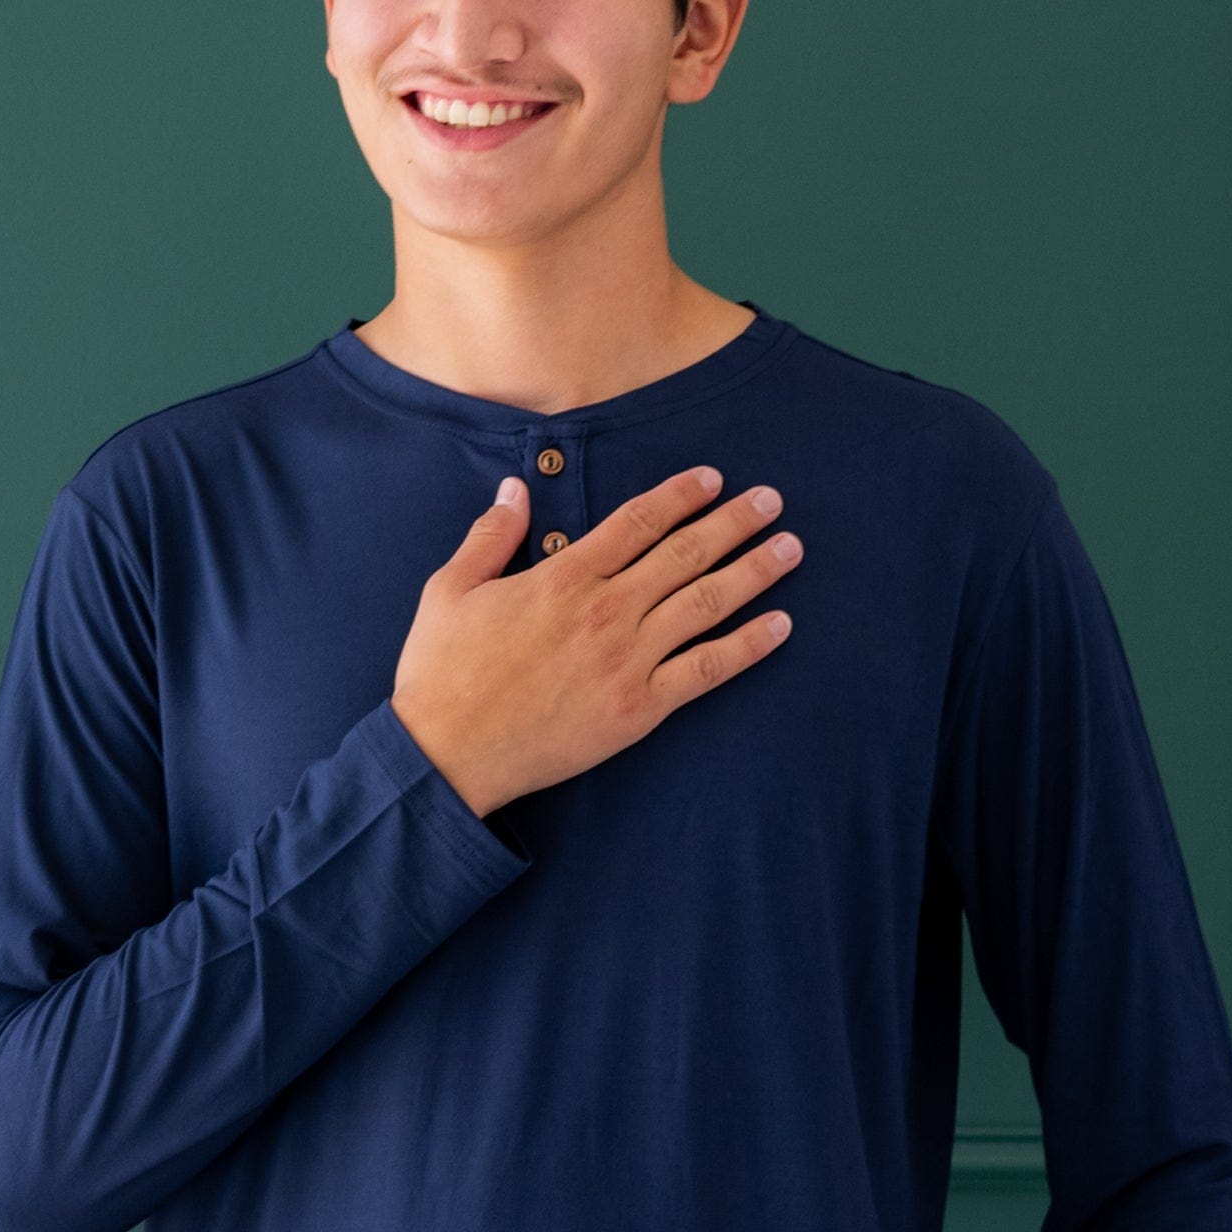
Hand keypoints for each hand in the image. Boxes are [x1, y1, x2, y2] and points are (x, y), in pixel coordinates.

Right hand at [390, 465, 800, 817]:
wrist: (448, 754)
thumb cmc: (442, 674)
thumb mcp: (451, 590)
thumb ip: (490, 536)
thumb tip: (514, 489)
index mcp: (562, 577)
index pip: (637, 522)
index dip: (679, 495)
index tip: (713, 478)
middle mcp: (604, 610)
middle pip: (684, 553)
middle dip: (733, 522)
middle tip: (772, 500)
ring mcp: (627, 659)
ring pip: (705, 602)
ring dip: (753, 571)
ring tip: (790, 547)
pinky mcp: (639, 707)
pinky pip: (706, 669)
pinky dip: (747, 646)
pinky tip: (781, 626)